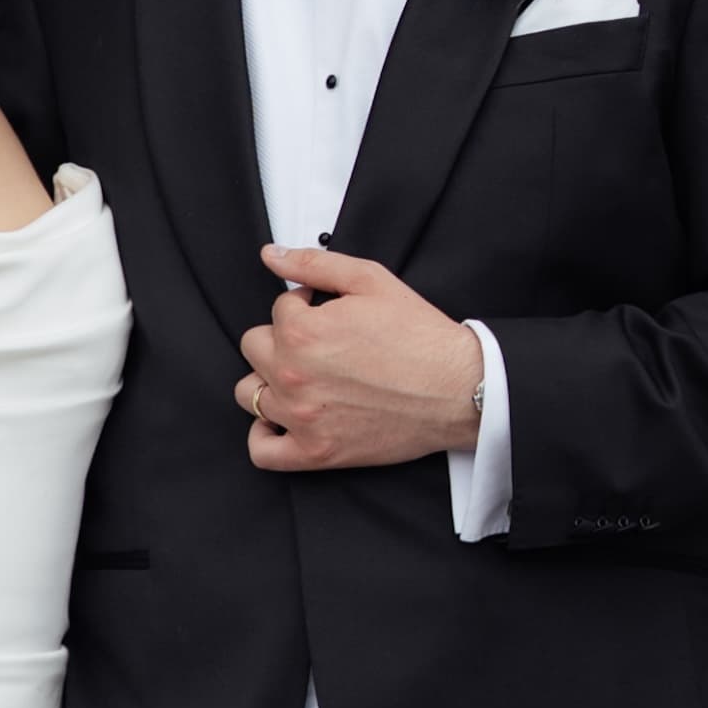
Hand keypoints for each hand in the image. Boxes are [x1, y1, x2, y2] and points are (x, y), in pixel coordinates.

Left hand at [238, 246, 483, 472]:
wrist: (458, 389)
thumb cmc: (420, 336)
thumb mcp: (370, 281)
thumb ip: (314, 264)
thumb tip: (271, 255)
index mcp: (302, 332)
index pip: (278, 310)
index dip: (304, 307)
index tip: (329, 316)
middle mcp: (292, 375)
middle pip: (255, 347)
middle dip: (281, 339)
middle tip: (318, 344)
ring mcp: (301, 417)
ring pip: (249, 393)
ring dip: (269, 381)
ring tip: (303, 377)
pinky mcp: (315, 452)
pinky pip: (262, 451)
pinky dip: (264, 435)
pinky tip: (281, 419)